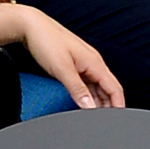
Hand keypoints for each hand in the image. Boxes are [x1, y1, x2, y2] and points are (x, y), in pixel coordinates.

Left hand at [2, 7, 123, 108]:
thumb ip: (77, 89)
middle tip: (103, 122)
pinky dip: (88, 94)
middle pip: (108, 89)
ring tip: (92, 116)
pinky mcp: (74, 65)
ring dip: (98, 101)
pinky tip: (82, 102)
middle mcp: (93, 62)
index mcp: (95, 62)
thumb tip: (90, 106)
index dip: (119, 105)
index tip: (118, 120)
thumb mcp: (62, 68)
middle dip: (109, 106)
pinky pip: (87, 83)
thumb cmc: (46, 40)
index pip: (115, 88)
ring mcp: (84, 63)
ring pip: (97, 87)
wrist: (30, 26)